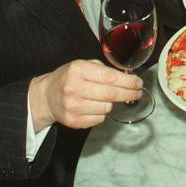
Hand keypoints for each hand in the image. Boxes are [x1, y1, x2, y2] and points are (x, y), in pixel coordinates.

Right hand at [28, 59, 142, 130]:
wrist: (47, 96)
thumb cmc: (69, 78)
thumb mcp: (83, 65)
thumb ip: (103, 70)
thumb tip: (127, 78)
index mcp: (78, 70)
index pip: (110, 77)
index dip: (128, 81)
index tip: (138, 83)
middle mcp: (74, 88)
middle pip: (110, 94)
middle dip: (128, 94)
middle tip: (137, 93)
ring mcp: (72, 106)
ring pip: (106, 108)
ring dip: (112, 103)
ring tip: (105, 98)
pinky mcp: (73, 121)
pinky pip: (99, 119)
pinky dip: (102, 113)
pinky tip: (94, 106)